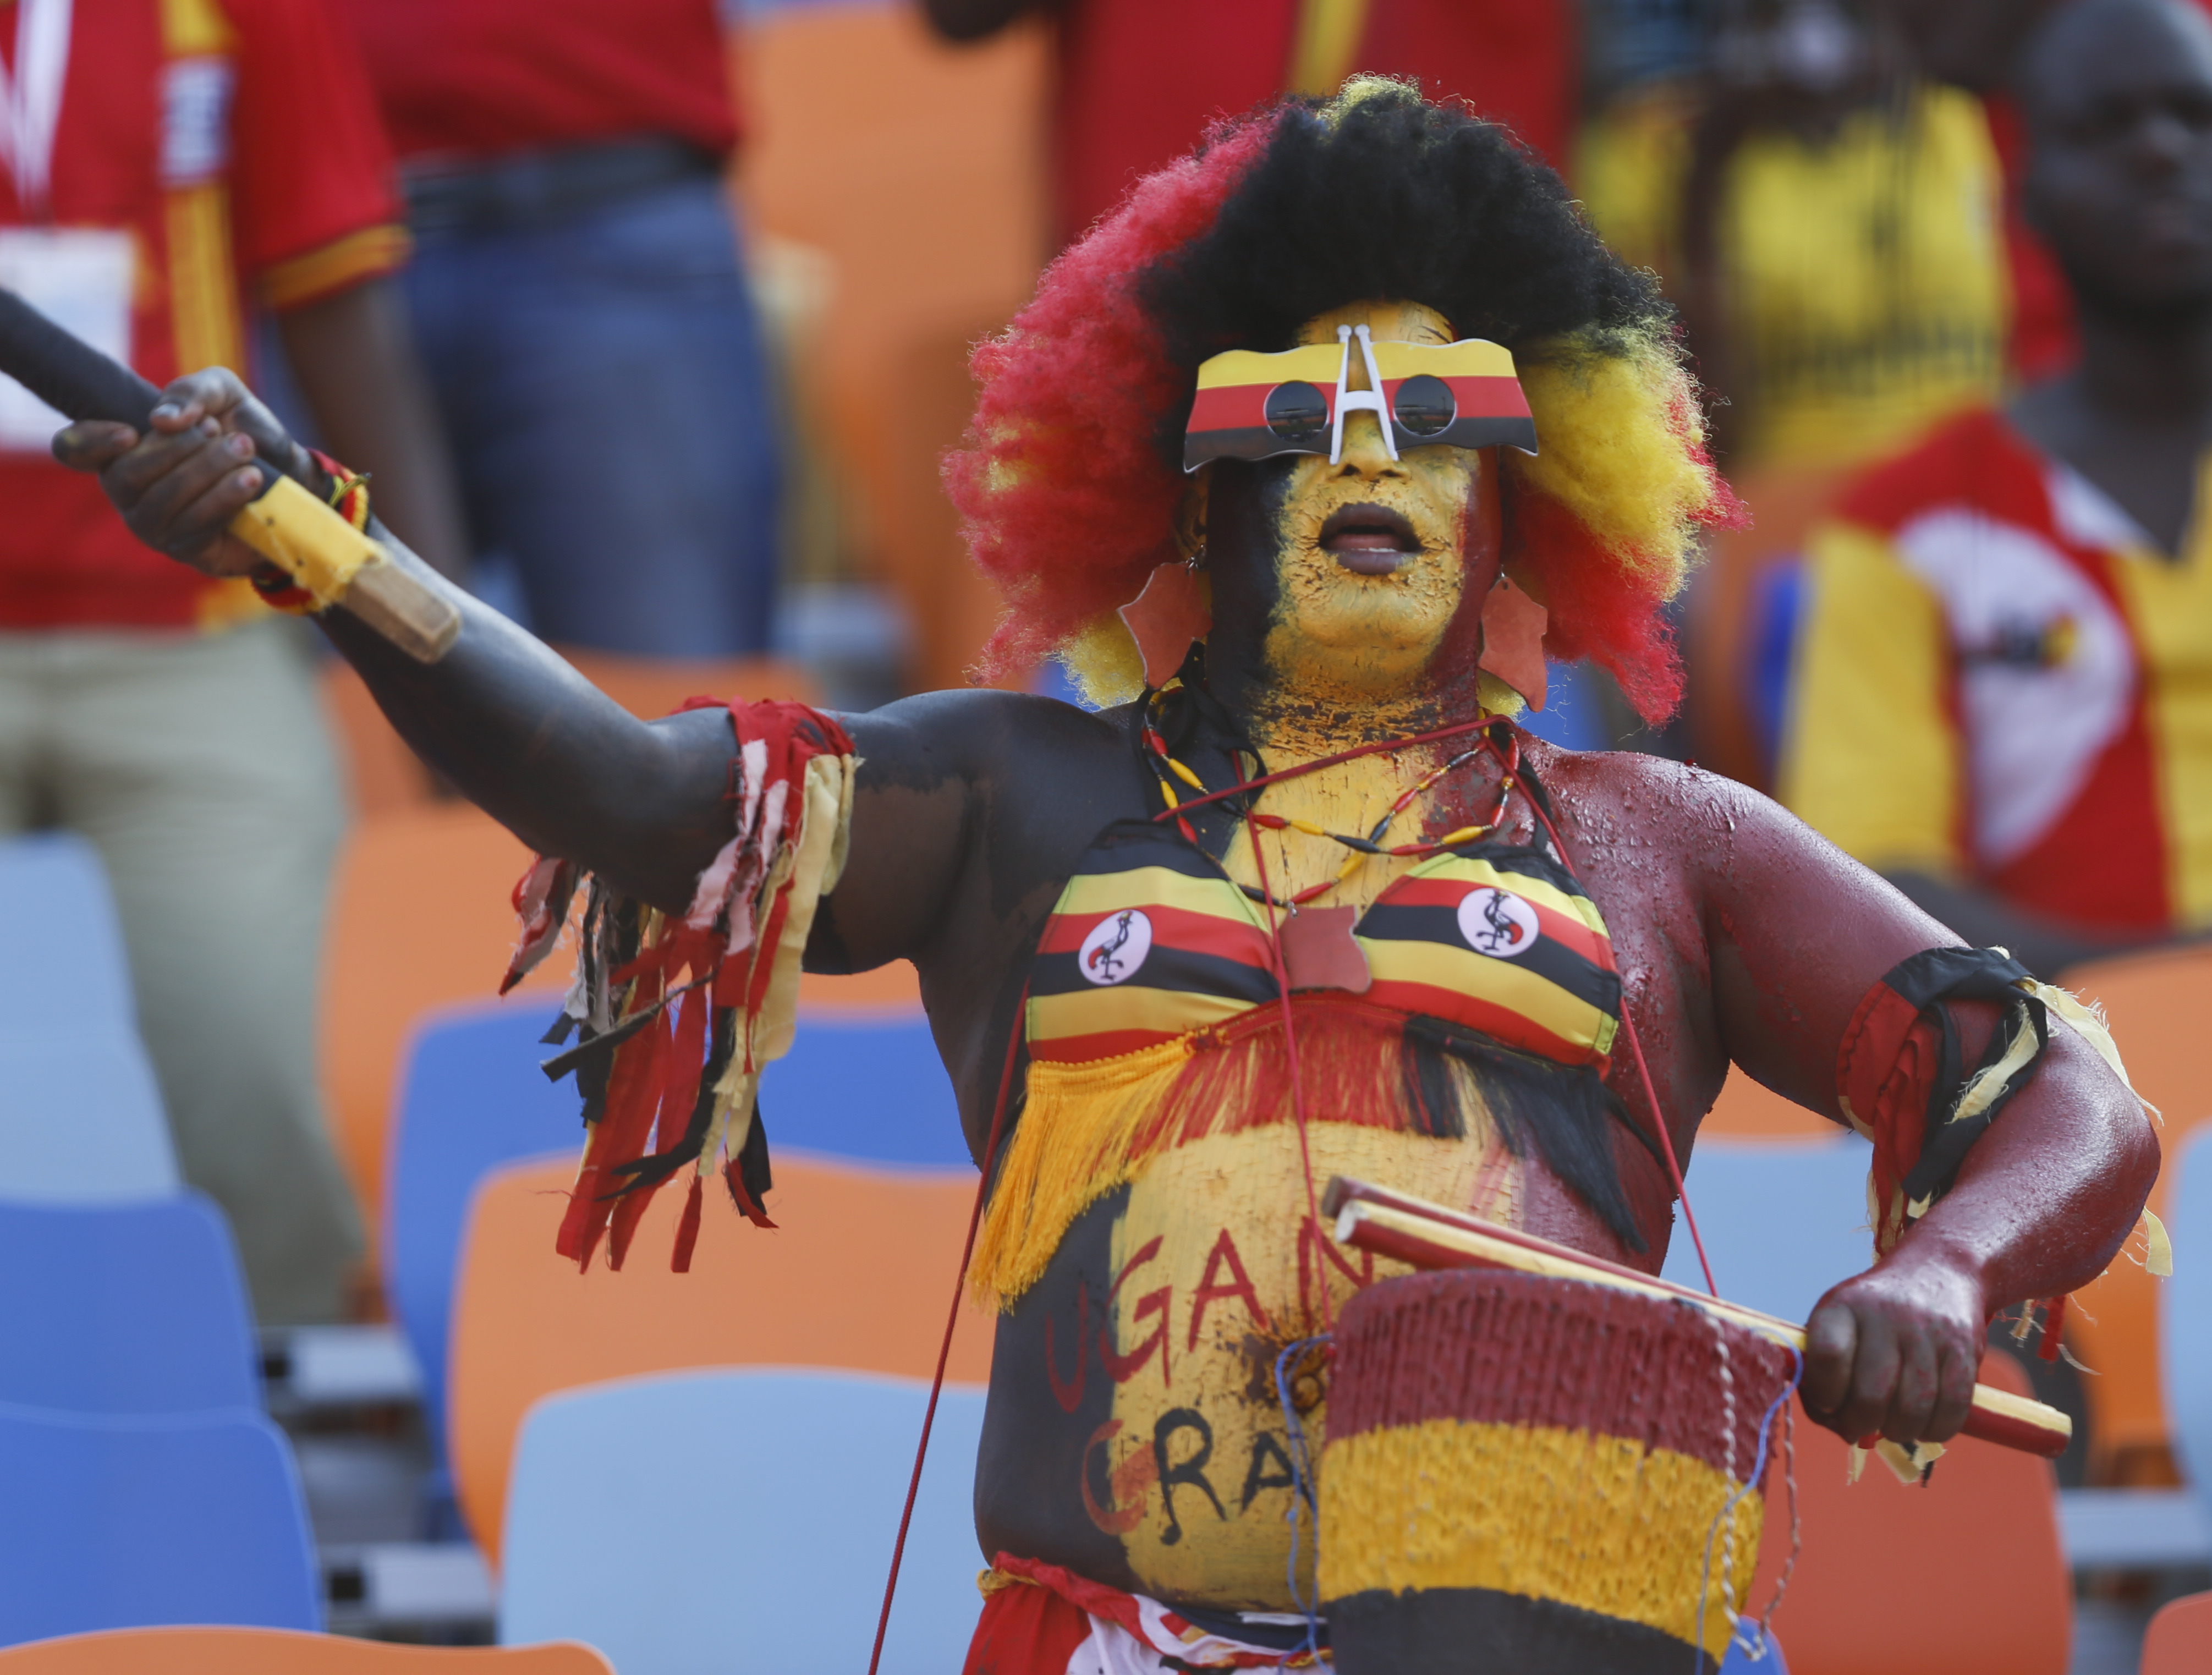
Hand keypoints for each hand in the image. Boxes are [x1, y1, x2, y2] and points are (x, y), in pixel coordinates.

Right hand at [50, 367, 311, 576]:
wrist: (289, 470)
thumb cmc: (242, 428)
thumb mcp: (221, 392)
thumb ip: (191, 392)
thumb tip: (162, 419)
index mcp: (122, 450)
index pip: (74, 450)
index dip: (89, 442)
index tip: (130, 432)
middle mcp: (128, 491)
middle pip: (126, 476)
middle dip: (176, 451)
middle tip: (217, 431)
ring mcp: (154, 525)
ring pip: (162, 501)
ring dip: (205, 471)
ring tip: (242, 450)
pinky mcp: (188, 550)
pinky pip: (195, 527)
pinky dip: (223, 499)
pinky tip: (249, 480)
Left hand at [1801, 1252, 1984, 1446]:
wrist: (1937, 1271)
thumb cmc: (1873, 1315)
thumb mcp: (1838, 1322)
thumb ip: (1823, 1372)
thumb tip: (1835, 1423)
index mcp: (1842, 1306)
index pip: (1827, 1357)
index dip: (1823, 1393)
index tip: (1828, 1403)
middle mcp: (1885, 1315)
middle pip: (1870, 1395)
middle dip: (1860, 1425)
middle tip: (1860, 1427)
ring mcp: (1928, 1332)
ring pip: (1912, 1410)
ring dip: (1897, 1432)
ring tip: (1891, 1425)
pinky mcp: (1964, 1350)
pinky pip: (1953, 1410)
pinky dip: (1934, 1430)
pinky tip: (1922, 1424)